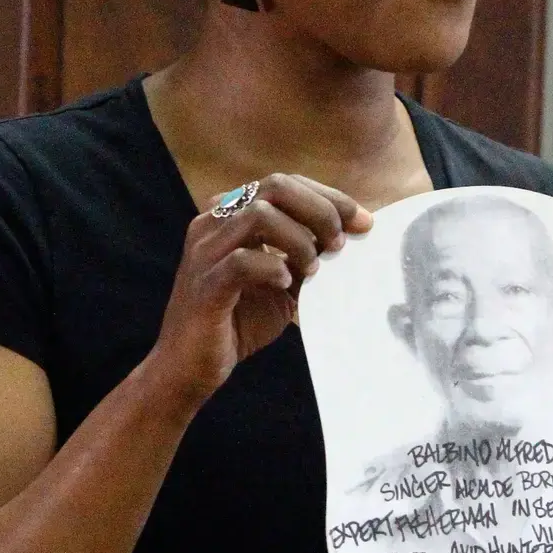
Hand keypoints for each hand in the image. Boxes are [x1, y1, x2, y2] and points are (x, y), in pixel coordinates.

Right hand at [153, 173, 372, 407]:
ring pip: (258, 215)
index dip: (328, 197)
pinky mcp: (204, 285)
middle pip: (274, 187)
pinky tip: (286, 283)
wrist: (190, 368)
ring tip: (315, 267)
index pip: (283, 184)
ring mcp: (204, 252)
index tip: (362, 222)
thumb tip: (345, 238)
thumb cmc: (236, 323)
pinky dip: (273, 268)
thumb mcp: (280, 283)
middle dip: (320, 209)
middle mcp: (213, 224)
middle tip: (340, 243)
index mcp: (230, 216)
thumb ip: (303, 256)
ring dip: (299, 239)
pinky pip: (242, 261)